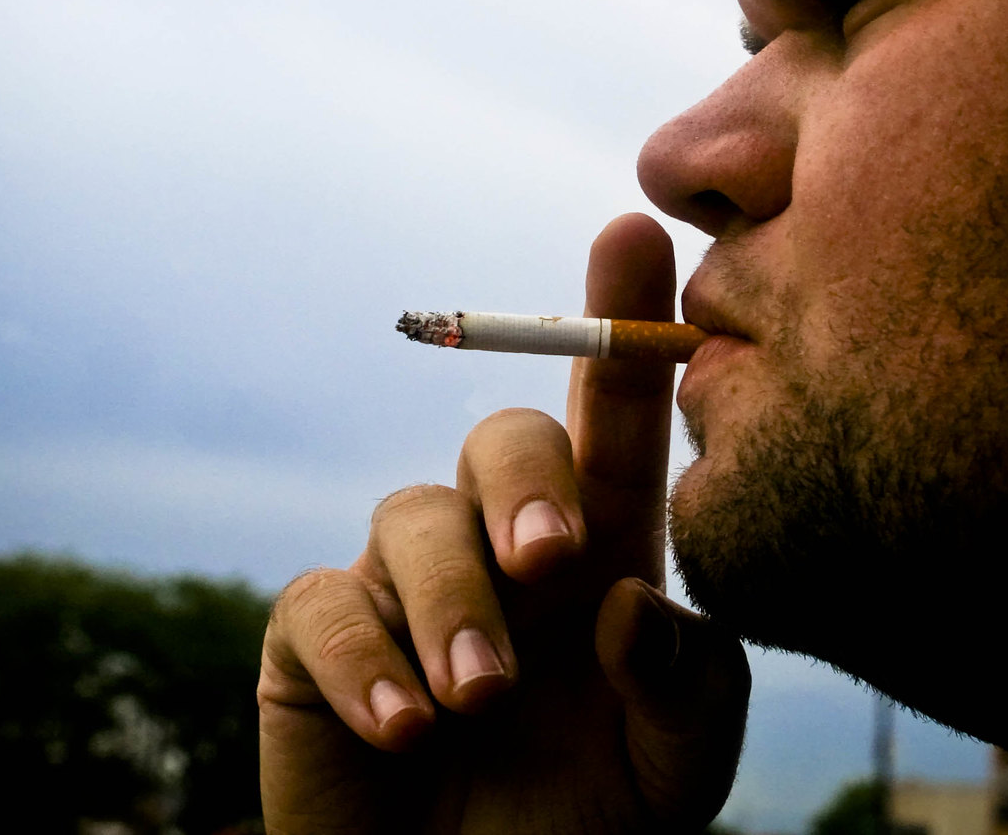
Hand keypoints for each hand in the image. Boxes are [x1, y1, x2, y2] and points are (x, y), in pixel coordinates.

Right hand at [258, 213, 750, 832]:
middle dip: (527, 484)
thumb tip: (630, 600)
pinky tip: (405, 730)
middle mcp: (501, 543)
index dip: (621, 322)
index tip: (636, 230)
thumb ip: (691, 683)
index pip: (614, 416)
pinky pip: (324, 605)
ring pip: (411, 518)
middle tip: (553, 562)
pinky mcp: (316, 640)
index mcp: (599, 551)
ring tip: (481, 705)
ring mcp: (404, 585)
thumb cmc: (593, 819)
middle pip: (504, 438)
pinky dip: (367, 664)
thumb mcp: (680, 764)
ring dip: (454, 608)